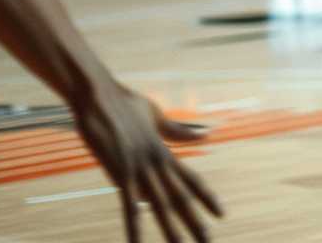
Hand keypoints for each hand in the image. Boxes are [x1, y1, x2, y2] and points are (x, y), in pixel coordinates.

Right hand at [71, 82, 221, 242]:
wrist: (99, 94)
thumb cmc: (124, 102)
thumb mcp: (156, 115)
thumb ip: (176, 130)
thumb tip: (203, 134)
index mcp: (164, 151)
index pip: (191, 179)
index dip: (206, 197)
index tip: (222, 213)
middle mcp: (157, 162)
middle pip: (180, 197)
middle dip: (195, 221)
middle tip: (209, 241)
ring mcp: (140, 167)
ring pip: (161, 204)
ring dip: (172, 228)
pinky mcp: (121, 170)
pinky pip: (128, 205)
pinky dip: (135, 225)